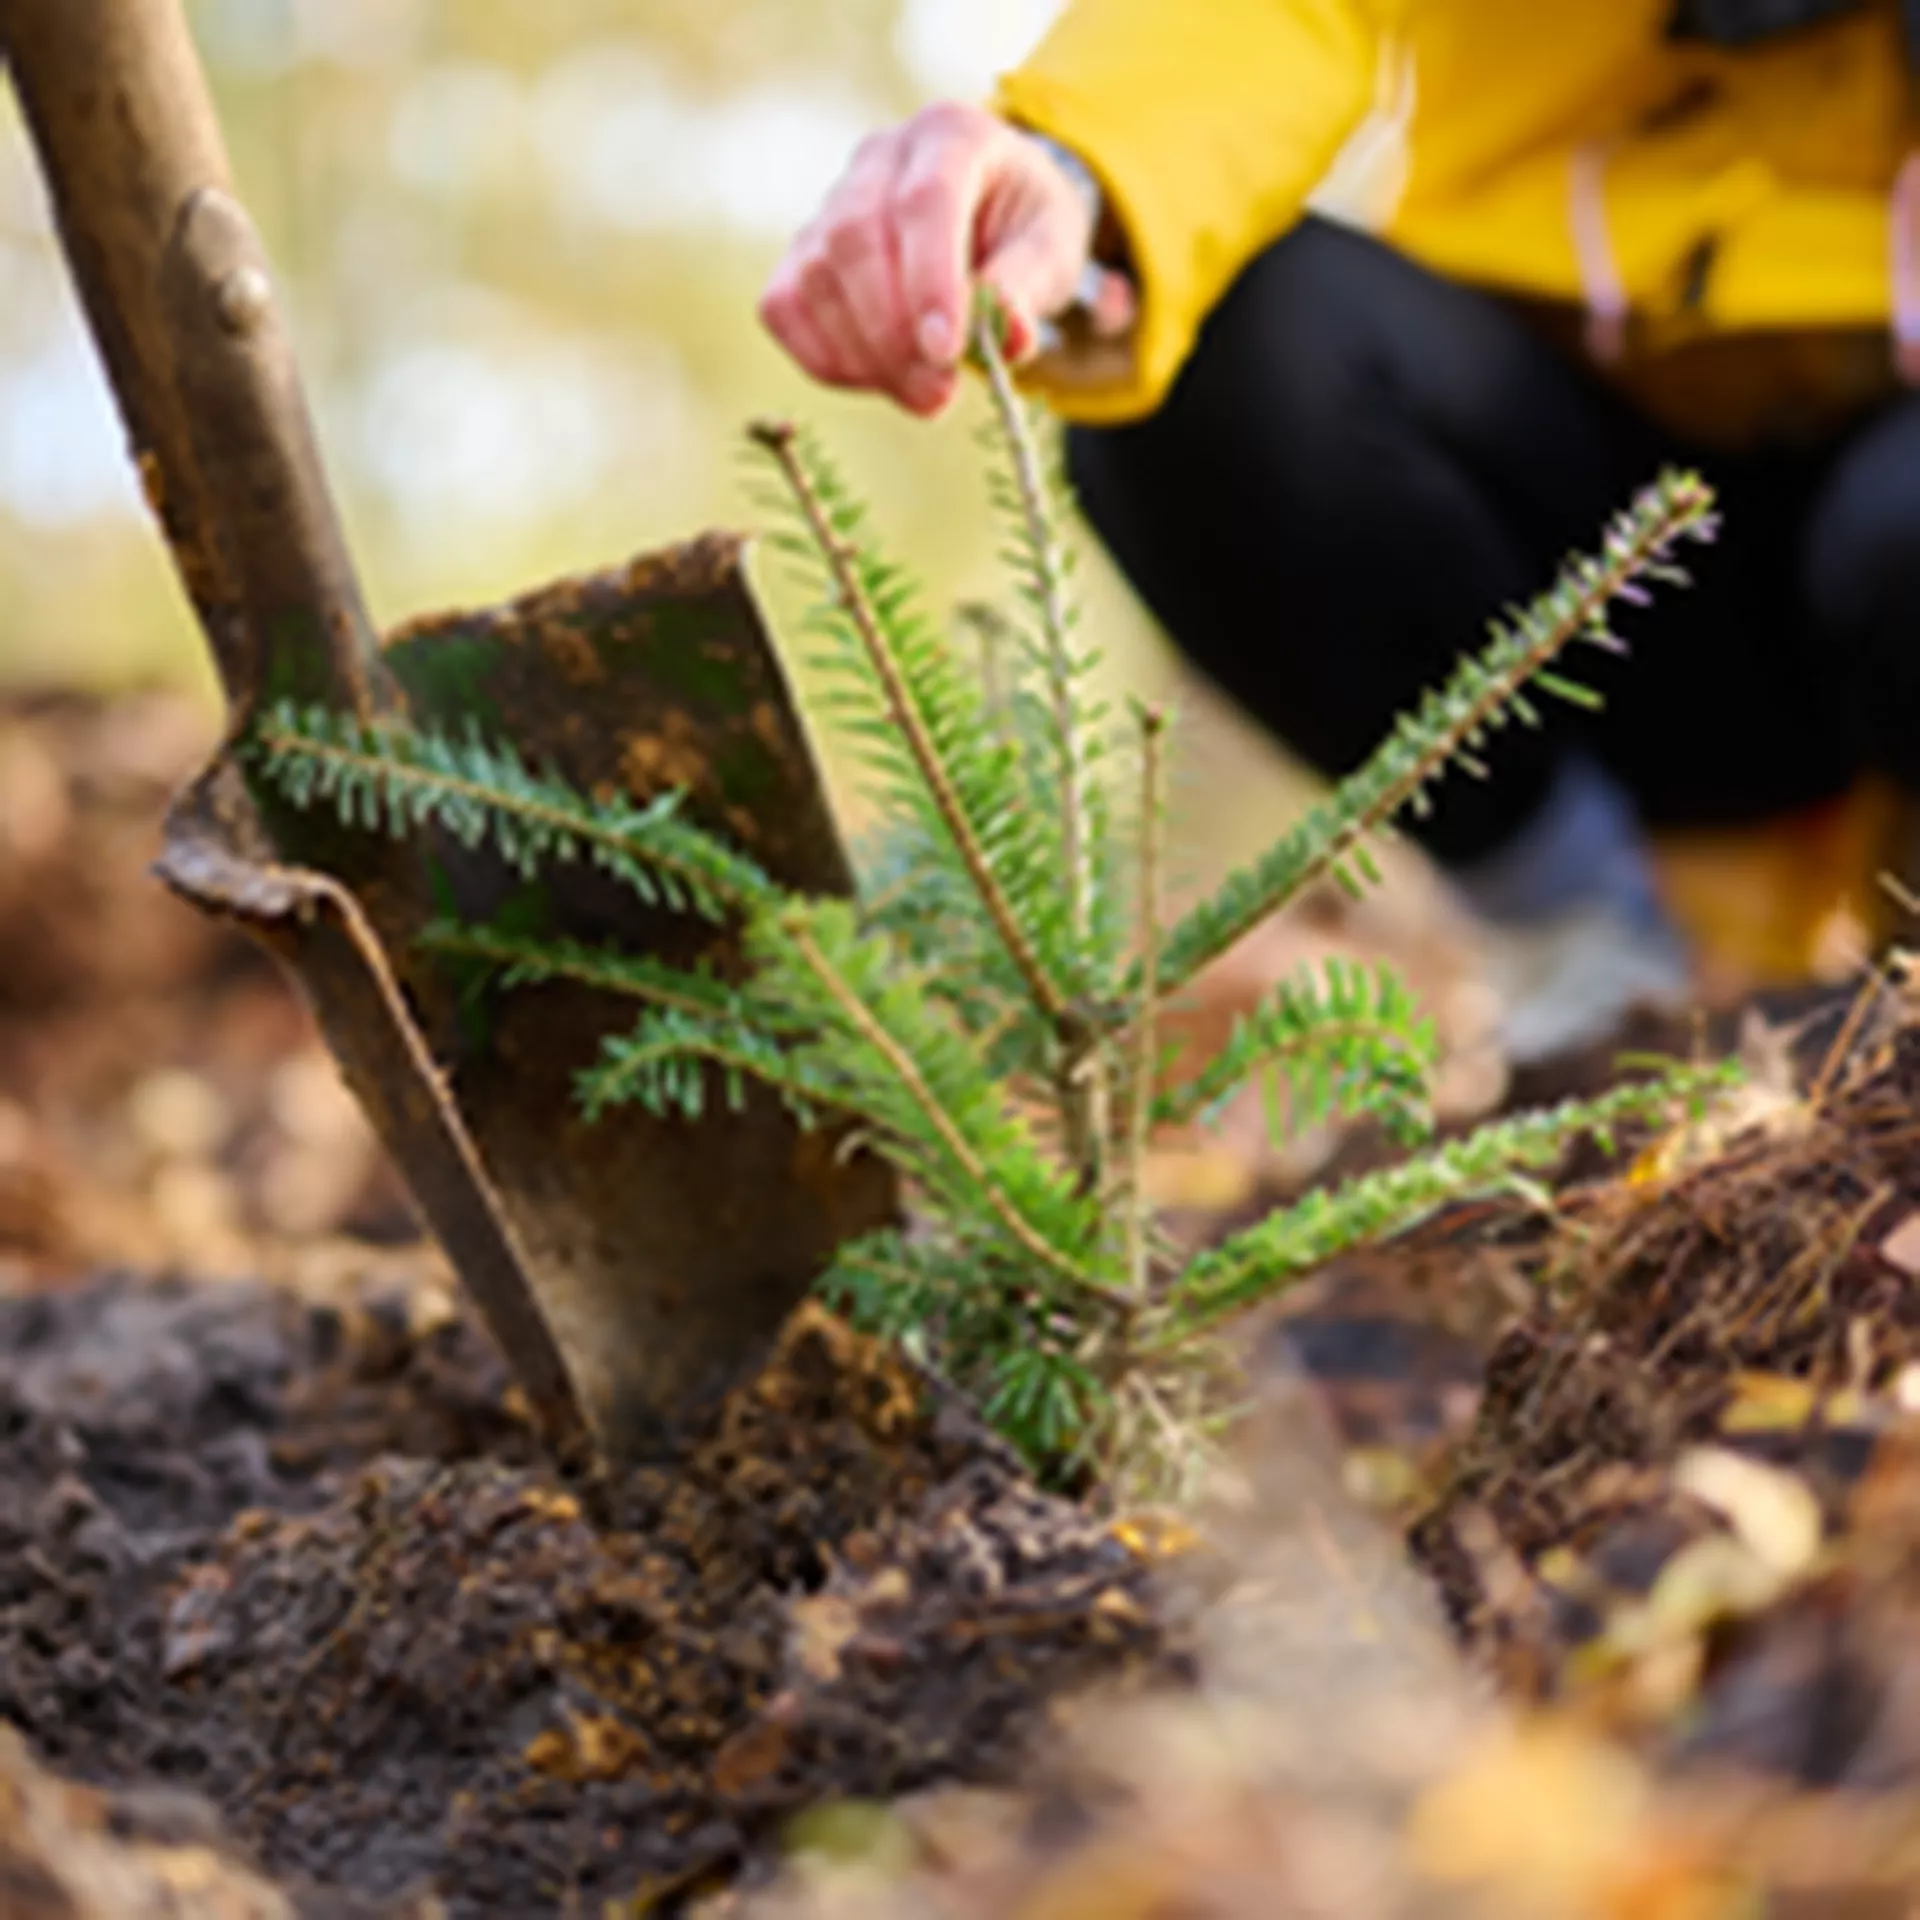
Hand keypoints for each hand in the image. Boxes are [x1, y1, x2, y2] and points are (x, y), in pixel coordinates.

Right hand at [759, 102, 1119, 416]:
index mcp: (951, 135)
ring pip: (815, 277)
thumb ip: (1027, 288)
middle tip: (937, 395)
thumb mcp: (1051, 249)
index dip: (929, 280)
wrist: (993, 210)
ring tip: (923, 395)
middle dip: (892, 332)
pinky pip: (785, 307)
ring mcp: (831, 201)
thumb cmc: (1023, 227)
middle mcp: (880, 157)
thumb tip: (1006, 337)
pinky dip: (825, 357)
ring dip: (864, 354)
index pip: (925, 200)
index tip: (945, 352)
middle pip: (856, 238)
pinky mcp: (801, 251)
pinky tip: (877, 378)